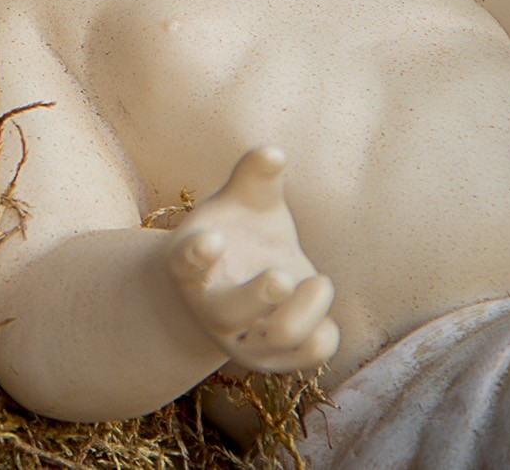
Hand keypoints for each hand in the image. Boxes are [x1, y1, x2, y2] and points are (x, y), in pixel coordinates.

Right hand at [166, 147, 338, 373]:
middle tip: (280, 276)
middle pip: (229, 312)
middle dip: (257, 297)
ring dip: (305, 309)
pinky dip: (323, 334)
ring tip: (319, 279)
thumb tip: (274, 151)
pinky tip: (322, 307)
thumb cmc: (240, 236)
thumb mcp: (243, 203)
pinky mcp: (280, 358)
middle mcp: (213, 307)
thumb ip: (254, 177)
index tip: (211, 239)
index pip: (185, 263)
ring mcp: (246, 338)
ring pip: (276, 337)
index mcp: (193, 266)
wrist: (238, 288)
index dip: (196, 254)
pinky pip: (308, 355)